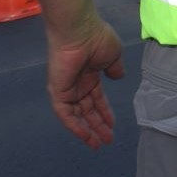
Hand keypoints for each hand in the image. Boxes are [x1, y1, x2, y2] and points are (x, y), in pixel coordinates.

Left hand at [46, 17, 125, 149]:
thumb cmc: (98, 40)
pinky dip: (74, 126)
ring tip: (98, 143)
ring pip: (77, 115)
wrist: (79, 32)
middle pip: (87, 110)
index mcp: (91, 74)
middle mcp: (78, 84)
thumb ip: (115, 69)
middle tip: (107, 139)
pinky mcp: (58, 92)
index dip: (105, 111)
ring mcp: (67, 89)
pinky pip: (65, 114)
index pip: (97, 98)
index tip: (113, 124)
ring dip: (87, 130)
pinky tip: (85, 135)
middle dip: (98, 125)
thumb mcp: (114, 55)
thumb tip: (119, 77)